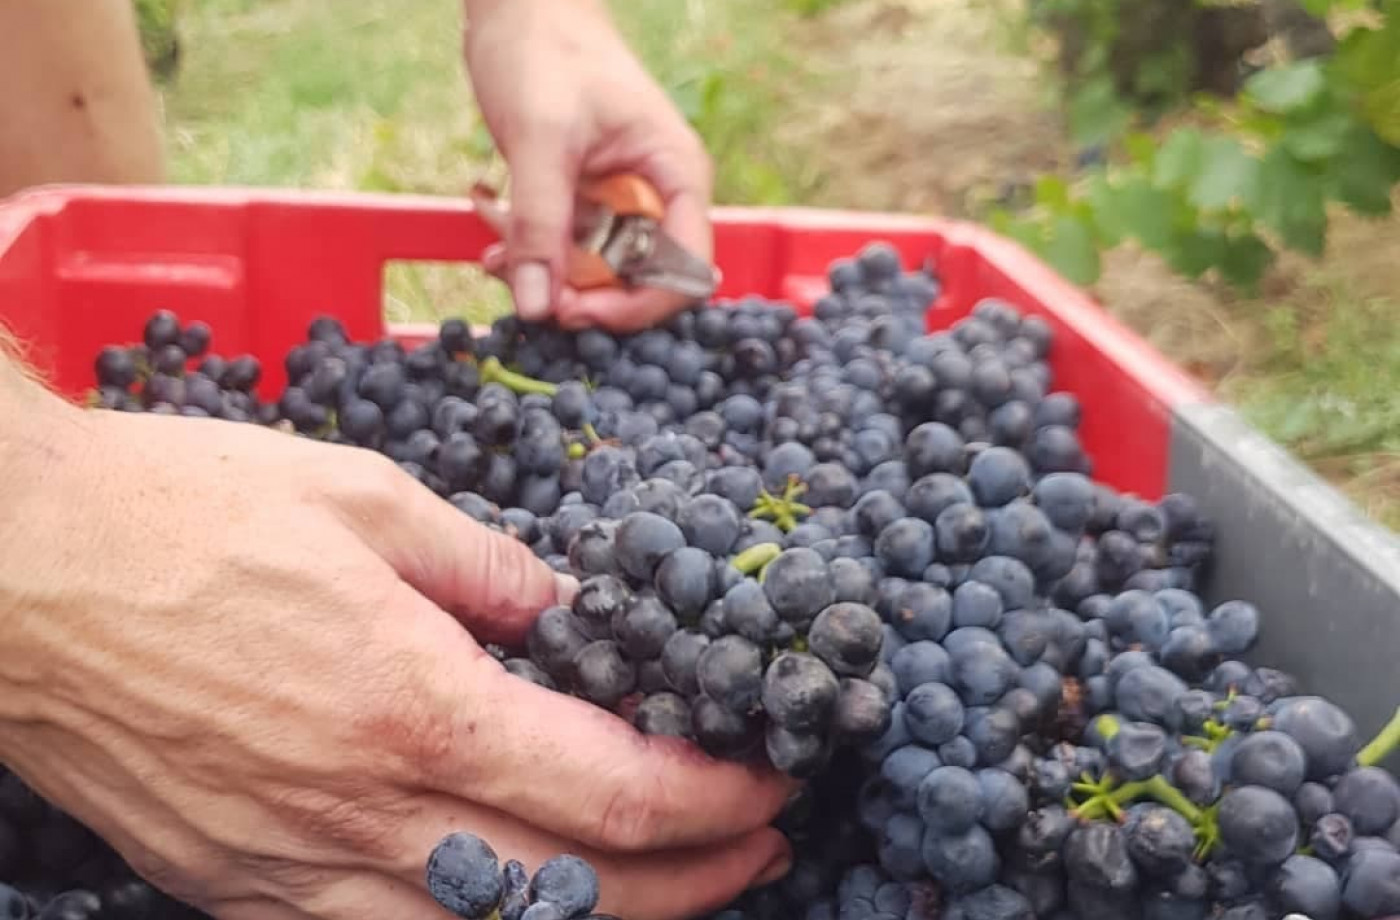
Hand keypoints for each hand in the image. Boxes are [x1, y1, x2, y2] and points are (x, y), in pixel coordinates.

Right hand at [0, 397, 792, 919]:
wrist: (15, 576)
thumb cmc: (181, 515)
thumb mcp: (363, 500)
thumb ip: (488, 568)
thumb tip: (569, 610)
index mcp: (414, 705)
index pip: (614, 793)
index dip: (714, 799)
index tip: (768, 780)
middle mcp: (365, 812)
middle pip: (577, 891)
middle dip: (695, 878)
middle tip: (761, 848)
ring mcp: (297, 871)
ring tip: (679, 886)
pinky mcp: (242, 890)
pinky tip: (525, 899)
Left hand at [463, 0, 713, 332]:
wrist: (518, 7)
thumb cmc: (545, 53)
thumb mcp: (540, 140)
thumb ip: (540, 225)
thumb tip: (537, 307)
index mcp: (677, 177)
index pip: (683, 273)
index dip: (634, 307)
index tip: (573, 312)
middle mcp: (659, 197)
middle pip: (638, 283)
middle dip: (580, 295)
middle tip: (525, 291)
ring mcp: (622, 202)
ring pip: (596, 274)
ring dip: (547, 277)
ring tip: (497, 257)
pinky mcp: (586, 202)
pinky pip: (567, 252)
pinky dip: (533, 257)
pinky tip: (495, 245)